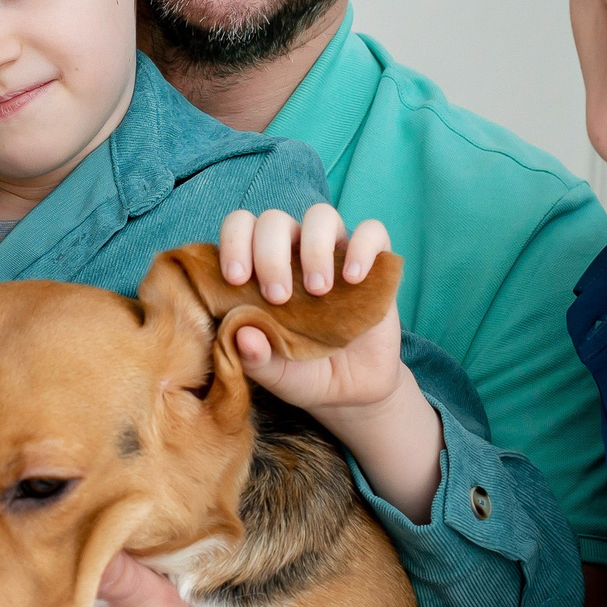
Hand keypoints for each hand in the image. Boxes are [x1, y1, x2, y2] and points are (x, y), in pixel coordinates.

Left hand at [217, 204, 442, 522]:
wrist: (352, 390)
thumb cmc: (302, 372)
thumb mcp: (273, 374)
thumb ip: (253, 358)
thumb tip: (241, 335)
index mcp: (259, 268)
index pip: (240, 228)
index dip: (233, 242)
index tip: (236, 279)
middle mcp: (294, 252)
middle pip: (275, 220)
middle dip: (270, 253)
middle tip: (278, 298)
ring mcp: (334, 253)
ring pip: (321, 216)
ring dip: (313, 247)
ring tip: (318, 291)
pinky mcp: (373, 263)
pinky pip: (372, 232)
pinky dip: (362, 247)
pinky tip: (354, 278)